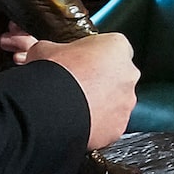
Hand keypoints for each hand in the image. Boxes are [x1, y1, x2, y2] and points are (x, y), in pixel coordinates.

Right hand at [17, 30, 138, 152]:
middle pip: (117, 76)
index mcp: (116, 47)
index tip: (81, 61)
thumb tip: (48, 53)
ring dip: (100, 103)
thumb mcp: (45, 49)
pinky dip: (98, 124)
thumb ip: (56, 49)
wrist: (50, 109)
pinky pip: (110, 124)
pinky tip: (79, 121)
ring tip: (75, 105)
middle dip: (100, 81)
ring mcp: (126, 102)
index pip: (112, 48)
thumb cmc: (51, 74)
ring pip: (116, 102)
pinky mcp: (119, 126)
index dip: (94, 55)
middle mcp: (128, 74)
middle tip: (77, 85)